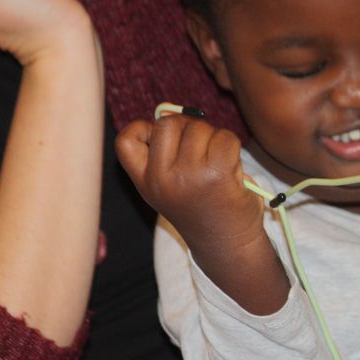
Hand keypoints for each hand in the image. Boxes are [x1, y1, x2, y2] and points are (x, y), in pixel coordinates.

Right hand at [116, 115, 287, 314]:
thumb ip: (164, 154)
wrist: (229, 247)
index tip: (163, 143)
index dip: (144, 129)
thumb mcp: (170, 188)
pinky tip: (232, 168)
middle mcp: (162, 179)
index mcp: (145, 182)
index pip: (126, 140)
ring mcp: (188, 176)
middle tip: (202, 154)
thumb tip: (168, 112)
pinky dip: (233, 146)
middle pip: (169, 123)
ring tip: (218, 165)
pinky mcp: (217, 174)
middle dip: (189, 129)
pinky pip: (225, 137)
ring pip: (199, 128)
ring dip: (214, 139)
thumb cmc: (205, 211)